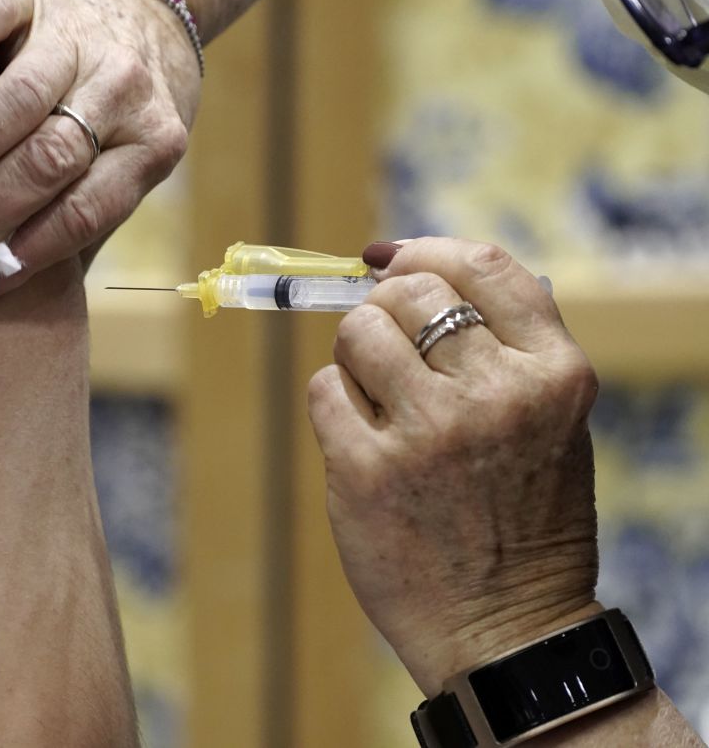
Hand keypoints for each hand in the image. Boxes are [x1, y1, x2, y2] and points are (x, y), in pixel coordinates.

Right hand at [0, 0, 202, 297]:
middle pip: (49, 161)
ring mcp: (77, 34)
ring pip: (17, 101)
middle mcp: (123, 86)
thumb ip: (85, 223)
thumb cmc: (121, 110)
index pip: (87, 209)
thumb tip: (18, 300)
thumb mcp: (129, 166)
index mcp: (152, 143)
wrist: (140, 0)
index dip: (27, 253)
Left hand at [307, 238, 602, 695]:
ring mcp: (429, 433)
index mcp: (554, 376)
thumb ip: (504, 347)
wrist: (504, 630)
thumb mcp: (551, 424)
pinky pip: (325, 389)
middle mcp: (496, 396)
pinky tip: (360, 440)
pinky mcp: (366, 470)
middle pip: (409, 292)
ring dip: (355, 355)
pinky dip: (334, 404)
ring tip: (376, 399)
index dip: (426, 250)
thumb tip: (407, 264)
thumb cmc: (521, 518)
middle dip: (383, 309)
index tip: (391, 257)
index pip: (483, 266)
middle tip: (385, 348)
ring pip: (358, 332)